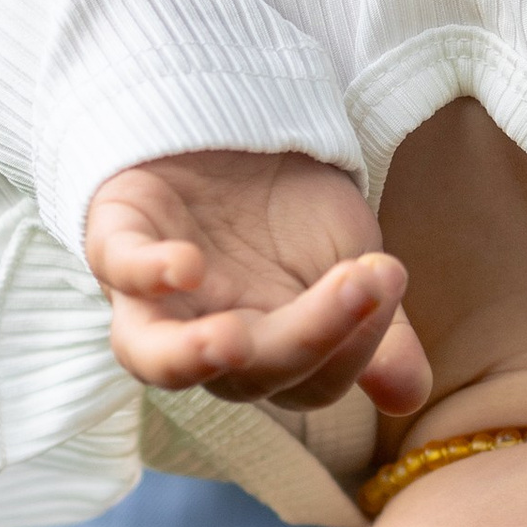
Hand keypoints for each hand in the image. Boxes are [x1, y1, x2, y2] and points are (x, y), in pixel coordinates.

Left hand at [86, 151, 432, 417]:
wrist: (244, 130)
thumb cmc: (295, 210)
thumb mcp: (354, 261)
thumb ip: (378, 330)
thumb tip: (409, 395)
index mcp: (267, 353)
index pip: (309, 383)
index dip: (354, 347)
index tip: (387, 276)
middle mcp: (206, 336)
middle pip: (248, 375)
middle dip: (306, 337)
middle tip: (359, 285)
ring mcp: (155, 295)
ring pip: (151, 356)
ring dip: (187, 358)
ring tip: (230, 343)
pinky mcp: (118, 234)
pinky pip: (117, 267)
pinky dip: (145, 272)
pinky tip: (185, 264)